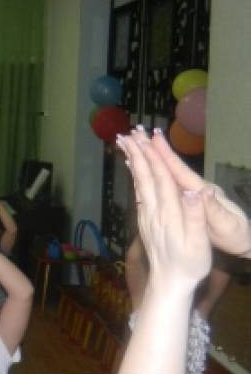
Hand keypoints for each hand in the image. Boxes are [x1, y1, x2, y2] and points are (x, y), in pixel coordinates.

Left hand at [119, 129, 210, 285]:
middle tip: (129, 132)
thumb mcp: (199, 243)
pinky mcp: (145, 221)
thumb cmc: (190, 265)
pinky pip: (139, 193)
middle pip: (144, 177)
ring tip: (126, 144)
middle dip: (137, 153)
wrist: (170, 284)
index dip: (153, 157)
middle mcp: (153, 212)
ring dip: (132, 162)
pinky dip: (135, 177)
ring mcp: (147, 216)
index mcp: (168, 214)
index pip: (160, 179)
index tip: (147, 138)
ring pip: (138, 183)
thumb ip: (196, 216)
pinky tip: (133, 170)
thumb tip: (194, 192)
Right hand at [146, 128, 250, 256]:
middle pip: (170, 166)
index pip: (180, 170)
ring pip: (165, 172)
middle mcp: (195, 187)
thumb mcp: (226, 224)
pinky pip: (164, 182)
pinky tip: (141, 168)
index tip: (152, 138)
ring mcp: (191, 192)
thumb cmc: (234, 234)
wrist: (244, 240)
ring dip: (149, 157)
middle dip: (152, 149)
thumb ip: (213, 209)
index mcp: (202, 191)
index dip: (166, 155)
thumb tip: (201, 191)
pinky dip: (152, 172)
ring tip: (133, 144)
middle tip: (134, 132)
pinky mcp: (187, 199)